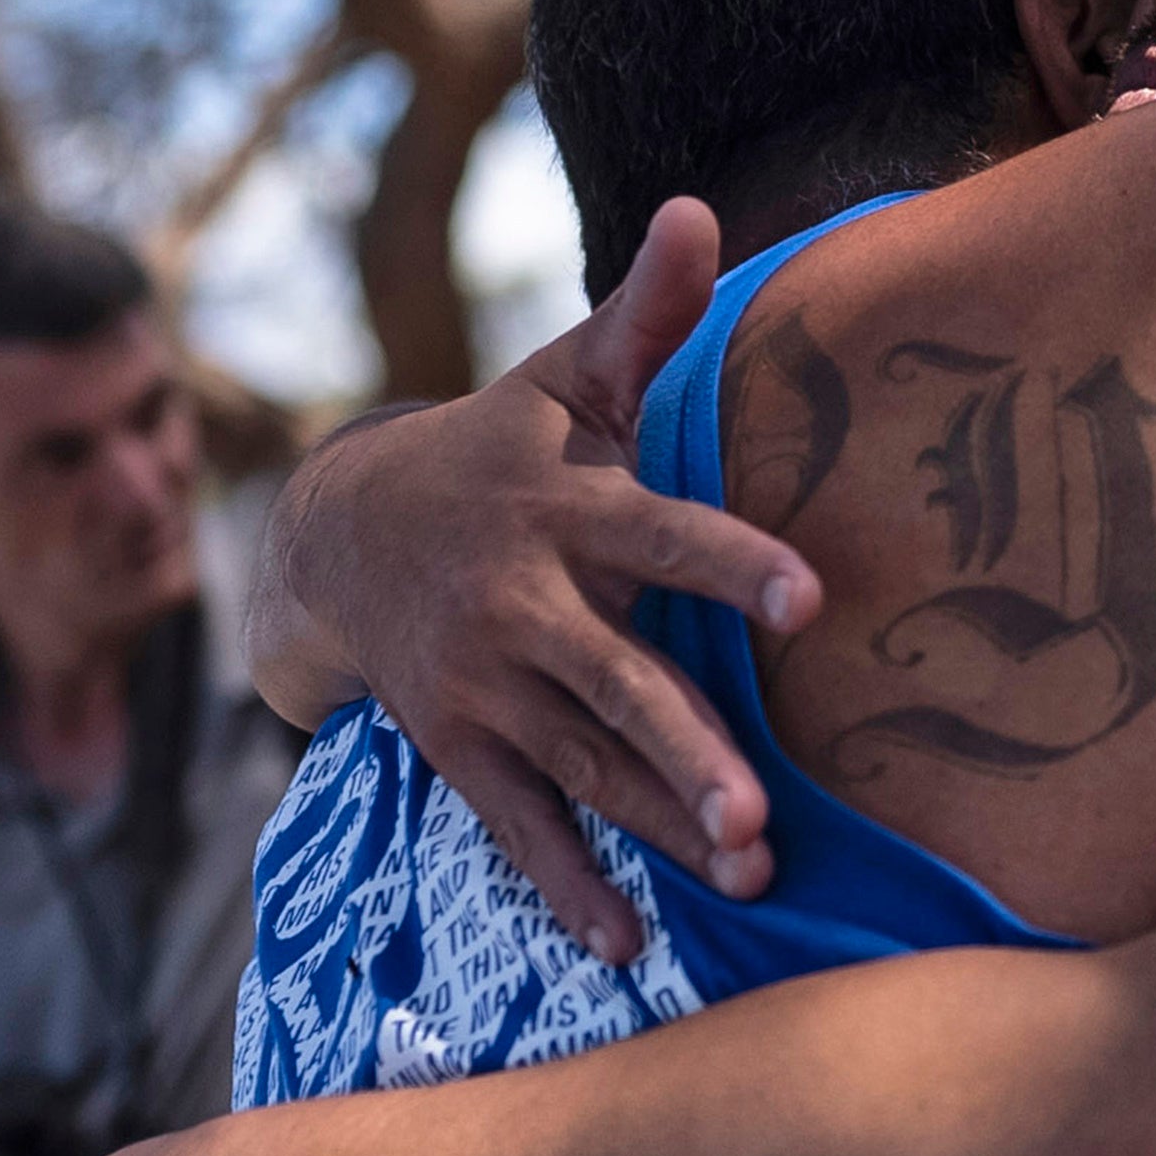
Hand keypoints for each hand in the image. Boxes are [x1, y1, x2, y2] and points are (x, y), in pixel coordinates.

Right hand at [257, 198, 819, 968]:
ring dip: (656, 829)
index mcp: (567, 510)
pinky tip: (630, 944)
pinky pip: (518, 828)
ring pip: (582, 769)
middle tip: (761, 820)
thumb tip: (703, 211)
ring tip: (743, 879)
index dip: (734, 565)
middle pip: (618, 685)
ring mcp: (486, 689)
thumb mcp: (565, 376)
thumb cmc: (500, 445)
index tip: (812, 601)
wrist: (343, 532)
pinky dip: (569, 888)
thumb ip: (645, 313)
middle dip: (687, 753)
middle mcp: (525, 608)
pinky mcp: (462, 749)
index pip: (664, 534)